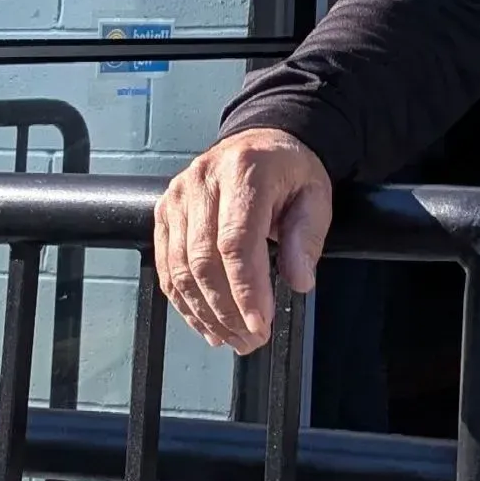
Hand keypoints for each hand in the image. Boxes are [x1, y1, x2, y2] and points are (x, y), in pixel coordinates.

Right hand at [154, 129, 333, 353]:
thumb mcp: (315, 194)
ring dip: (206, 314)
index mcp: (245, 171)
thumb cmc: (288, 170)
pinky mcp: (163, 213)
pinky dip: (186, 303)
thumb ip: (309, 236)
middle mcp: (203, 181)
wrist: (261, 142)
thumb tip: (299, 280)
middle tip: (252, 338)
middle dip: (227, 310)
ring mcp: (178, 197)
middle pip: (203, 261)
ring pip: (180, 271)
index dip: (246, 289)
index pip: (236, 241)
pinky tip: (208, 323)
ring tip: (234, 337)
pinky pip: (167, 269)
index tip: (260, 322)